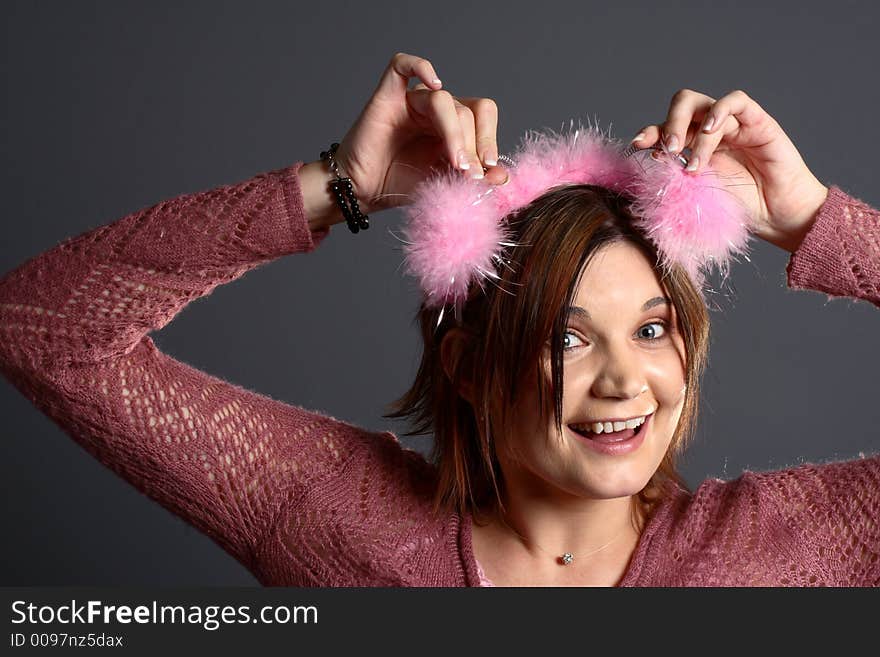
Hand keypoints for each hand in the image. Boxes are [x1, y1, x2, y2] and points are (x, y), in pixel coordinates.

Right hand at [333, 52, 507, 214]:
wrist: (364, 192)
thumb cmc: (401, 186)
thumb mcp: (447, 186)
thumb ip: (474, 180)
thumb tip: (503, 176)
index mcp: (455, 126)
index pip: (482, 116)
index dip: (490, 140)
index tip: (488, 171)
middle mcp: (436, 110)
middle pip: (468, 109)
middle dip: (473, 143)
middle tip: (468, 173)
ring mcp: (412, 101)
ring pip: (443, 99)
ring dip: (456, 132)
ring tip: (455, 163)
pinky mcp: (387, 97)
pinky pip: (402, 65)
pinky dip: (421, 66)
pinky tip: (435, 83)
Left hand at [631, 89, 828, 252]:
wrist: (776, 217)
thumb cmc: (737, 210)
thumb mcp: (695, 196)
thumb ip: (674, 179)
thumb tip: (646, 166)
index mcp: (691, 147)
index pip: (665, 129)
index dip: (649, 133)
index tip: (636, 146)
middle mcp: (710, 132)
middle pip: (682, 106)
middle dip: (668, 125)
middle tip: (668, 152)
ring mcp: (733, 125)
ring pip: (704, 106)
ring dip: (691, 131)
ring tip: (690, 162)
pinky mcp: (758, 122)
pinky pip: (736, 101)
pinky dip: (718, 110)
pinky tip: (710, 130)